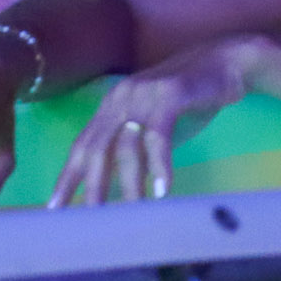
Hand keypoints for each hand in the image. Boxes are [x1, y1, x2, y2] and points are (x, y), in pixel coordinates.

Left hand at [44, 36, 258, 205]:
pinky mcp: (170, 94)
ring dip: (129, 181)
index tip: (55, 206)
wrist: (225, 64)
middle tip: (89, 216)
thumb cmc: (188, 102)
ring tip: (132, 210)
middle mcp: (120, 99)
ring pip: (127, 145)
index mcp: (111, 108)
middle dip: (91, 184)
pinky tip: (162, 189)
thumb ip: (134, 152)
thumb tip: (117, 189)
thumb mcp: (153, 129)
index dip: (69, 176)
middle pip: (97, 147)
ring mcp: (143, 95)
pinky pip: (158, 135)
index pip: (83, 146)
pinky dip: (159, 163)